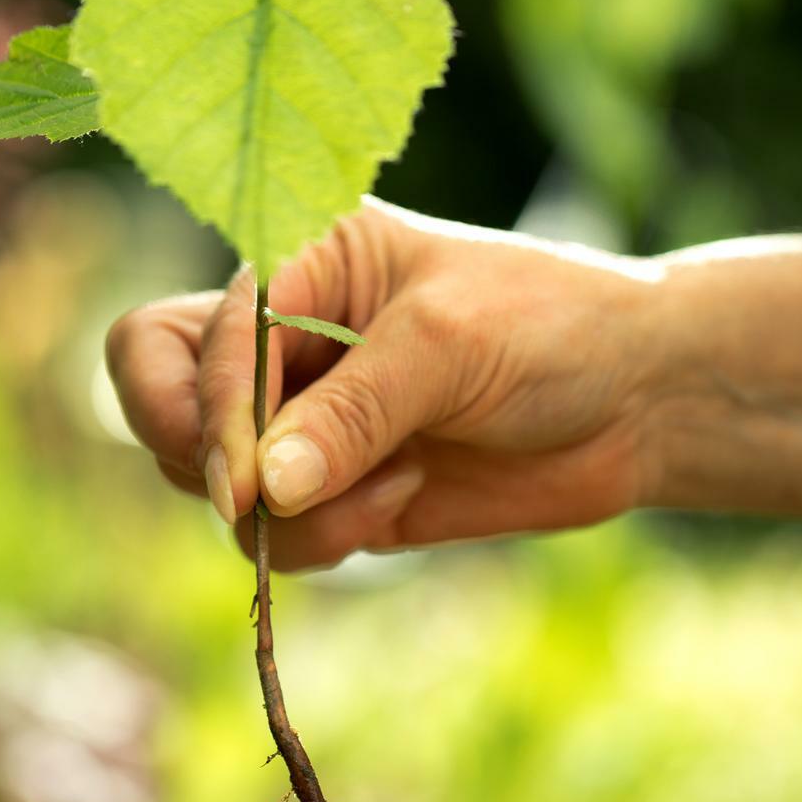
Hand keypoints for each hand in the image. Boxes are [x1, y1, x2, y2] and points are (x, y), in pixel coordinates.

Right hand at [106, 199, 662, 568]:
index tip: (247, 484)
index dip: (212, 414)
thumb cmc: (554, 326)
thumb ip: (351, 412)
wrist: (641, 399)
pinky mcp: (331, 490)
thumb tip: (259, 489)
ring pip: (210, 484)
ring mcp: (300, 419)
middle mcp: (282, 336)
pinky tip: (402, 503)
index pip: (191, 338)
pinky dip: (322, 539)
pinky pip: (276, 535)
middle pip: (160, 397)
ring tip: (391, 484)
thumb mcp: (449, 345)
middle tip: (256, 501)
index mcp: (297, 261)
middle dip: (201, 457)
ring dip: (286, 509)